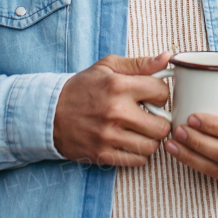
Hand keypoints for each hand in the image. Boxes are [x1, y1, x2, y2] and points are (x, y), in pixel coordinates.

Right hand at [53, 52, 172, 166]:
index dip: (160, 94)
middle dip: (160, 120)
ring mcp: (109, 136)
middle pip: (162, 125)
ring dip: (150, 139)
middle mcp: (115, 112)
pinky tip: (131, 142)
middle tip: (151, 117)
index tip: (152, 96)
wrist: (50, 112)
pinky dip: (139, 153)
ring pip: (152, 146)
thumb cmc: (82, 87)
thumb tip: (167, 57)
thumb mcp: (108, 67)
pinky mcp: (102, 154)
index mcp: (118, 86)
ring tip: (141, 130)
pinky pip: (137, 160)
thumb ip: (140, 63)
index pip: (162, 92)